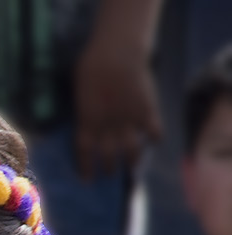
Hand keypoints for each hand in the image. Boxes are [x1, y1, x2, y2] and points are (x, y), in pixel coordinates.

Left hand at [71, 33, 160, 177]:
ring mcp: (129, 120)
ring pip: (132, 150)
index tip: (87, 179)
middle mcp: (108, 126)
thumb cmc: (91, 67)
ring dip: (131, 161)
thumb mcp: (79, 93)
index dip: (86, 167)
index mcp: (86, 121)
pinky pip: (154, 131)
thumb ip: (84, 111)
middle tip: (109, 174)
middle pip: (109, 155)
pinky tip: (155, 142)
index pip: (84, 152)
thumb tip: (84, 121)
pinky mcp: (147, 111)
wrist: (117, 55)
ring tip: (131, 168)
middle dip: (109, 168)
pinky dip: (155, 138)